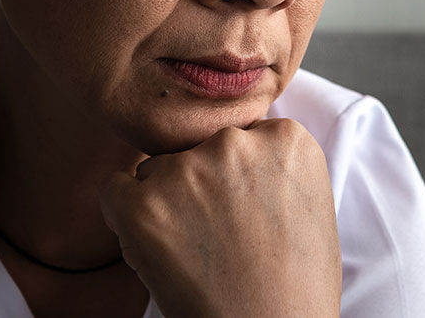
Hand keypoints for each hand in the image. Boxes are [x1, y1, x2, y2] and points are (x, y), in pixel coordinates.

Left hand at [99, 118, 340, 317]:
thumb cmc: (294, 287)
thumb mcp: (309, 205)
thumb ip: (272, 165)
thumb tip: (230, 145)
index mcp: (284, 139)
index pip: (241, 137)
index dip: (239, 180)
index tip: (250, 214)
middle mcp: (235, 143)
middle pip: (197, 149)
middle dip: (201, 186)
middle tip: (222, 239)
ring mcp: (186, 171)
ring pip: (157, 170)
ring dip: (167, 202)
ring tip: (198, 253)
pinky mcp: (143, 205)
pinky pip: (114, 189)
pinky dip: (124, 216)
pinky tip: (155, 248)